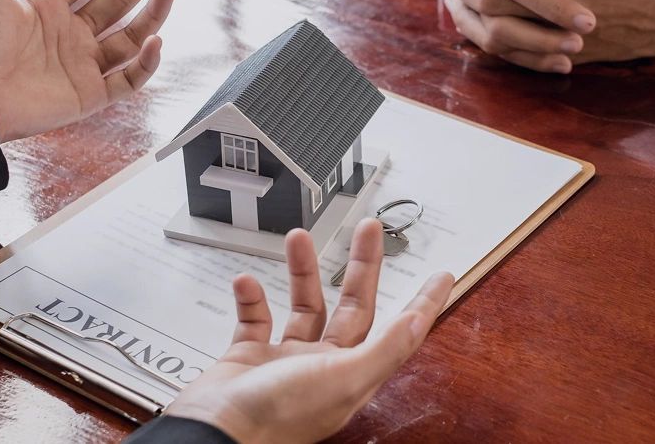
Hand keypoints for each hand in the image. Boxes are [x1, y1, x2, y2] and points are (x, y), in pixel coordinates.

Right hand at [165, 219, 455, 443]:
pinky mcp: (249, 358)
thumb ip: (384, 349)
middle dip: (362, 266)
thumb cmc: (276, 418)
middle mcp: (323, 366)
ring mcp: (285, 361)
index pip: (399, 333)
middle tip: (368, 230)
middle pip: (352, 306)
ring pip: (304, 306)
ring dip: (303, 272)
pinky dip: (251, 298)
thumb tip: (417, 320)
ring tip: (298, 239)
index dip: (423, 304)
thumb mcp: (343, 378)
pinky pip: (254, 320)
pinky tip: (248, 281)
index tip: (442, 276)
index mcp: (353, 373)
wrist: (212, 434)